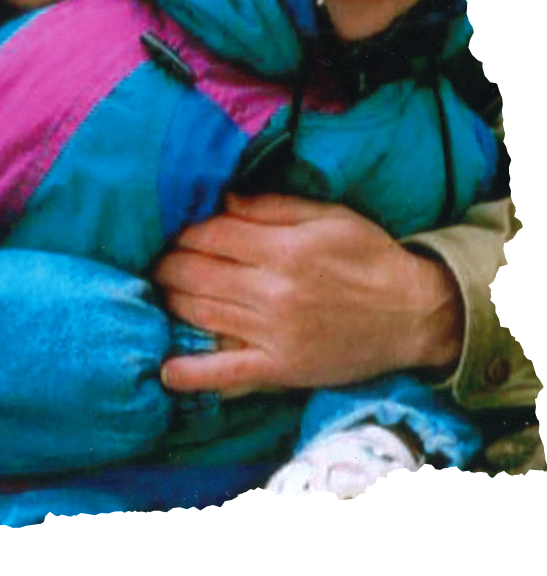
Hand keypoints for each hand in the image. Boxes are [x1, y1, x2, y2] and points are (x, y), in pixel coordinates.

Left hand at [153, 194, 463, 397]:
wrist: (417, 315)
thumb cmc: (371, 257)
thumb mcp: (329, 216)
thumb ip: (271, 207)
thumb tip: (222, 200)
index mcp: (285, 249)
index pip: (211, 234)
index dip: (185, 231)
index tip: (177, 231)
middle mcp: (274, 291)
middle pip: (196, 272)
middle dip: (168, 263)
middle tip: (159, 260)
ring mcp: (274, 333)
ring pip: (201, 312)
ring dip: (170, 299)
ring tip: (160, 291)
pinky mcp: (281, 368)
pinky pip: (228, 371)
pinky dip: (193, 374)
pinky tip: (166, 370)